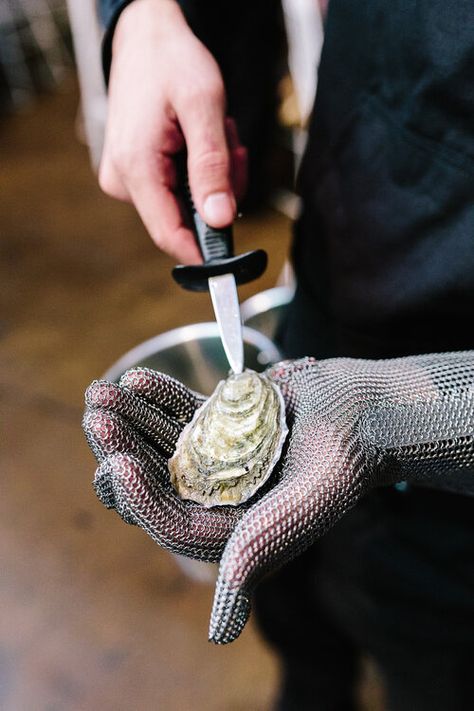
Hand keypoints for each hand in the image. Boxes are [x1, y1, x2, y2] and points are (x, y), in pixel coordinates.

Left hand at [84, 353, 473, 643]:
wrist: (366, 414)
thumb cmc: (341, 463)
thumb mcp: (302, 510)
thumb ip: (257, 555)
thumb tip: (219, 636)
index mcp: (235, 533)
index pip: (173, 523)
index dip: (140, 498)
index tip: (115, 464)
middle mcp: (222, 499)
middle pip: (159, 479)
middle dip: (123, 449)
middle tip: (96, 417)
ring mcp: (220, 460)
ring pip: (163, 442)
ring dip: (131, 417)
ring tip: (99, 392)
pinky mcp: (225, 427)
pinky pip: (183, 414)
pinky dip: (160, 397)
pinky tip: (137, 379)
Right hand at [99, 0, 246, 262]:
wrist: (146, 37)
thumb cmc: (172, 62)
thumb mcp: (204, 107)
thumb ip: (212, 167)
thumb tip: (220, 220)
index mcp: (136, 168)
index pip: (170, 235)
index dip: (205, 252)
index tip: (235, 256)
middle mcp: (122, 180)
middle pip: (184, 219)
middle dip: (216, 192)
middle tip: (231, 150)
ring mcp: (124, 178)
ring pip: (185, 205)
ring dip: (211, 177)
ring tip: (213, 134)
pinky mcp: (132, 173)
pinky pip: (176, 190)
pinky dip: (198, 170)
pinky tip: (199, 139)